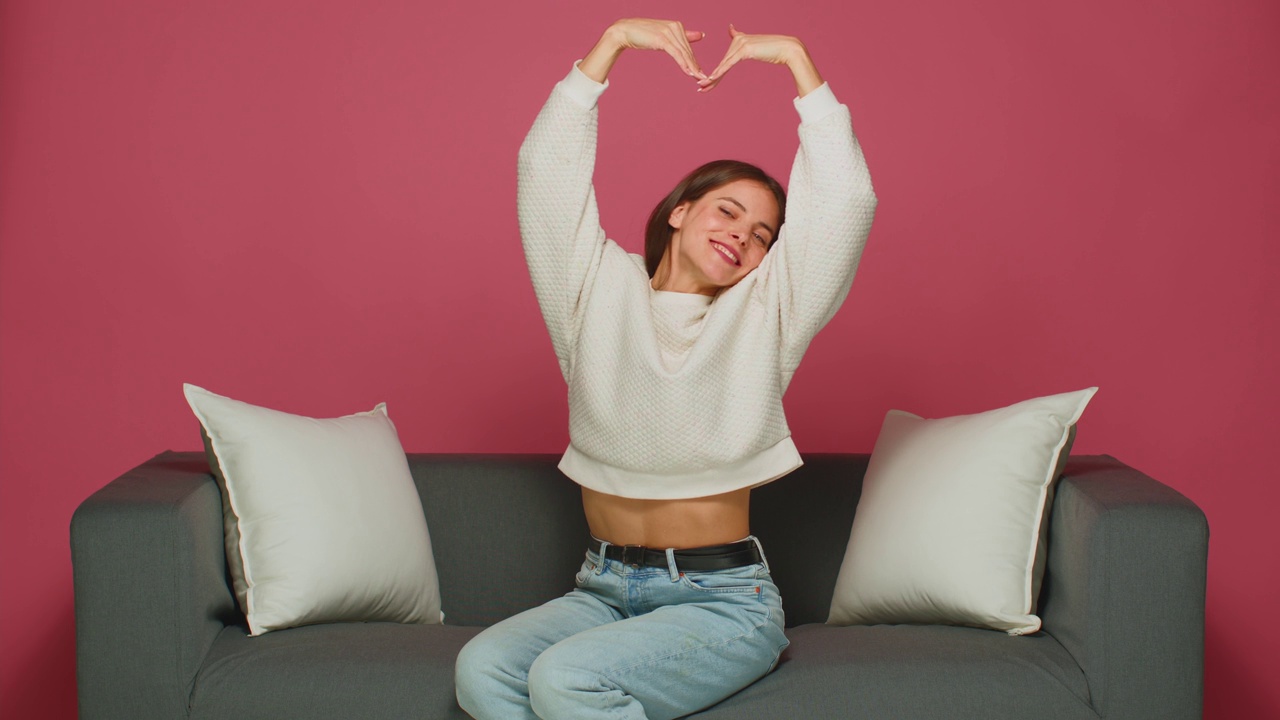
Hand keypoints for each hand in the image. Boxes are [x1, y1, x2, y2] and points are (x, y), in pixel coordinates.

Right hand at [580, 18, 707, 83]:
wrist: (625, 31)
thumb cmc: (642, 35)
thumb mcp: (663, 36)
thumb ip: (682, 37)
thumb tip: (701, 35)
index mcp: (677, 26)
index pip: (687, 47)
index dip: (694, 61)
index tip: (701, 73)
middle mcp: (675, 27)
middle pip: (687, 51)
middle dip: (696, 66)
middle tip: (704, 79)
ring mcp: (669, 32)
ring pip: (683, 53)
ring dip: (692, 67)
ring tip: (699, 78)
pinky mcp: (663, 39)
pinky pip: (676, 54)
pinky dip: (683, 64)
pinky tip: (689, 72)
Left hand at [697, 25, 822, 95]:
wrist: (787, 48)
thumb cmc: (775, 51)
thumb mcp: (759, 49)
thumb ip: (749, 49)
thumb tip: (747, 48)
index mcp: (740, 39)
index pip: (725, 58)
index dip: (716, 70)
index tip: (706, 80)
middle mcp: (738, 39)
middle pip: (722, 62)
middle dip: (712, 78)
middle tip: (701, 89)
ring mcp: (740, 43)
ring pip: (723, 64)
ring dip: (712, 78)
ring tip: (702, 88)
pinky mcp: (744, 50)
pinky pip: (729, 64)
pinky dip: (720, 72)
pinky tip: (711, 79)